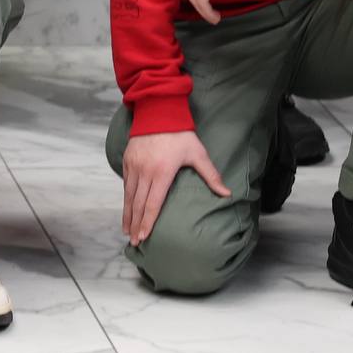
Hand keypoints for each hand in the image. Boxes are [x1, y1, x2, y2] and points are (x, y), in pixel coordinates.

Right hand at [120, 130, 228, 244]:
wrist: (158, 110)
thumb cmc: (180, 134)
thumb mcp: (198, 153)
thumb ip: (212, 175)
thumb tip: (227, 194)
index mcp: (162, 172)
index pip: (153, 204)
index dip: (148, 222)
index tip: (144, 237)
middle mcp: (145, 171)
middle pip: (138, 204)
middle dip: (135, 225)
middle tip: (134, 241)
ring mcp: (134, 165)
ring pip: (128, 196)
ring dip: (127, 215)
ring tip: (126, 231)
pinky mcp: (127, 160)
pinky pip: (125, 184)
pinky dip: (125, 199)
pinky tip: (126, 209)